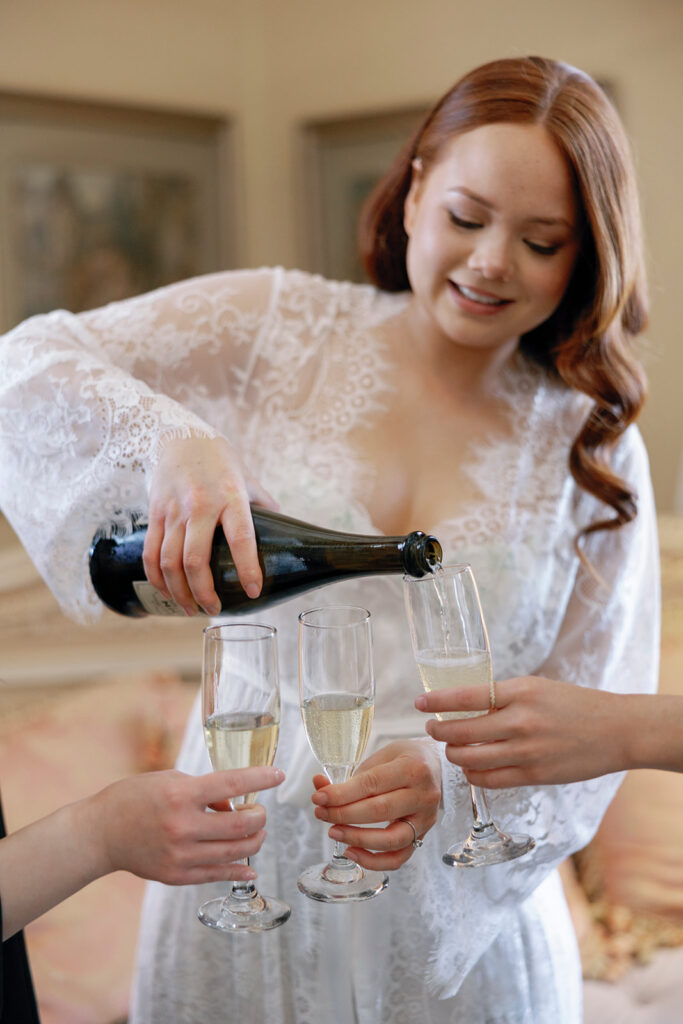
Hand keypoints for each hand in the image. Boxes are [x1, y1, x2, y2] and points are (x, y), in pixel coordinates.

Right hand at [92, 766, 284, 884]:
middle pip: (241, 825)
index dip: (261, 779)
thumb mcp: (170, 779)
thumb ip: (205, 790)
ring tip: (256, 832)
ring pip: (235, 852)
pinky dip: (238, 870)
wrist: (100, 833)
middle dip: (260, 817)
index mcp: (181, 795)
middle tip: (260, 811)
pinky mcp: (176, 876)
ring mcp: (180, 855)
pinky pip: (217, 875)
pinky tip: (250, 867)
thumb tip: (233, 804)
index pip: (232, 785)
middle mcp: (182, 826)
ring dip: (254, 841)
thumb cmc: (134, 798)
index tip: (279, 775)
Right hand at [143, 434, 278, 614]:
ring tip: (190, 608)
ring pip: (170, 561)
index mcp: (231, 497)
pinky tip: (166, 591)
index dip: (247, 568)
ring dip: (179, 592)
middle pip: (195, 560)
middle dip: (204, 592)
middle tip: (214, 608)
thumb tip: (285, 535)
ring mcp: (174, 510)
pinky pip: (151, 552)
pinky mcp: (155, 512)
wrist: (180, 434)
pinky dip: (157, 577)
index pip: (241, 538)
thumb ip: (264, 507)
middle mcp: (200, 505)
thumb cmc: (220, 459)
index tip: (252, 591)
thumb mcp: (248, 478)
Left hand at [310, 739, 441, 869]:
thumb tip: (319, 786)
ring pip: (391, 839)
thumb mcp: (380, 757)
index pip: (372, 784)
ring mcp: (426, 819)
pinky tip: (352, 852)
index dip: (342, 793)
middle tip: (321, 813)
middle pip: (380, 810)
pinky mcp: (423, 836)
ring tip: (333, 832)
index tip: (319, 797)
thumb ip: (351, 775)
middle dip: (344, 814)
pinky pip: (399, 858)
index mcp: (413, 768)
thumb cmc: (405, 759)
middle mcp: (423, 795)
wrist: (435, 768)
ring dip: (357, 838)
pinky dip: (374, 861)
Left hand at [415, 676, 634, 785]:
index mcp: (520, 693)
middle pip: (462, 732)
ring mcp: (526, 751)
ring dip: (454, 754)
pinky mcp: (534, 775)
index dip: (437, 702)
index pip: (465, 696)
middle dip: (440, 732)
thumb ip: (502, 697)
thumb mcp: (536, 688)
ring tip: (451, 748)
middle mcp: (520, 722)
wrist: (616, 730)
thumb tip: (465, 706)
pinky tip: (471, 767)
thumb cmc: (574, 704)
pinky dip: (473, 774)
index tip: (419, 703)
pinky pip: (490, 779)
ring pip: (471, 758)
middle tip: (432, 729)